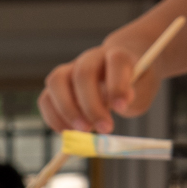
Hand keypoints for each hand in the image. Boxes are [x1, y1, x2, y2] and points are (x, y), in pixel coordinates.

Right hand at [40, 39, 160, 133]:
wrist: (117, 72)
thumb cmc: (131, 85)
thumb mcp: (141, 92)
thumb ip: (132, 98)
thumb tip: (119, 106)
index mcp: (117, 55)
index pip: (116, 61)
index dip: (117, 84)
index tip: (121, 109)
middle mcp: (91, 58)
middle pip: (83, 74)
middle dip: (92, 106)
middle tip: (104, 129)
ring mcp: (70, 69)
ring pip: (56, 81)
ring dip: (66, 110)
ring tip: (82, 132)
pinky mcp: (57, 85)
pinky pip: (45, 98)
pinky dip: (53, 118)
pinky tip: (67, 131)